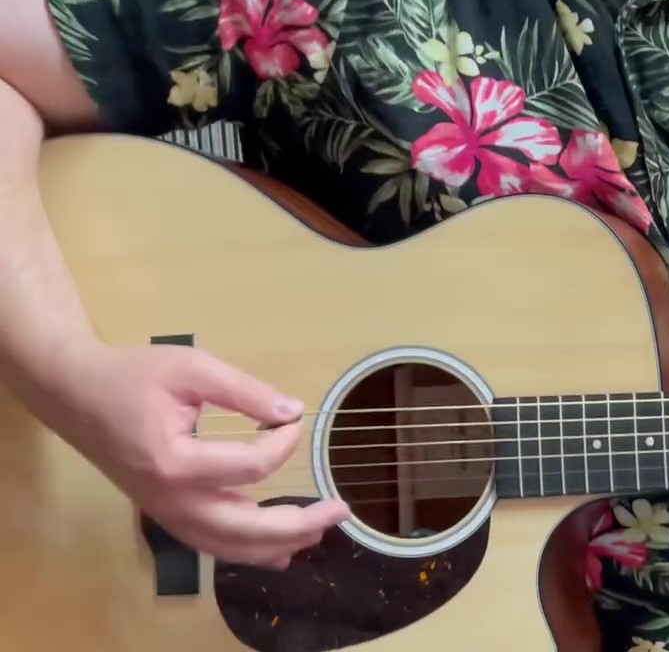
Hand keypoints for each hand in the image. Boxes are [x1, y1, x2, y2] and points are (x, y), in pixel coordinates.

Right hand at [48, 344, 350, 568]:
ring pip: (227, 546)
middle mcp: (169, 500)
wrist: (74, 393)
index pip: (250, 468)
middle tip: (341, 509)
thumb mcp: (192, 369)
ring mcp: (164, 513)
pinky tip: (279, 552)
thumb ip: (244, 391)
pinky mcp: (165, 513)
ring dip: (277, 544)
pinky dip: (247, 550)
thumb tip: (293, 412)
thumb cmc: (132, 376)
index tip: (294, 418)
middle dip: (298, 523)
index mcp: (174, 463)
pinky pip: (210, 543)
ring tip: (320, 533)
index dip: (283, 444)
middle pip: (242, 528)